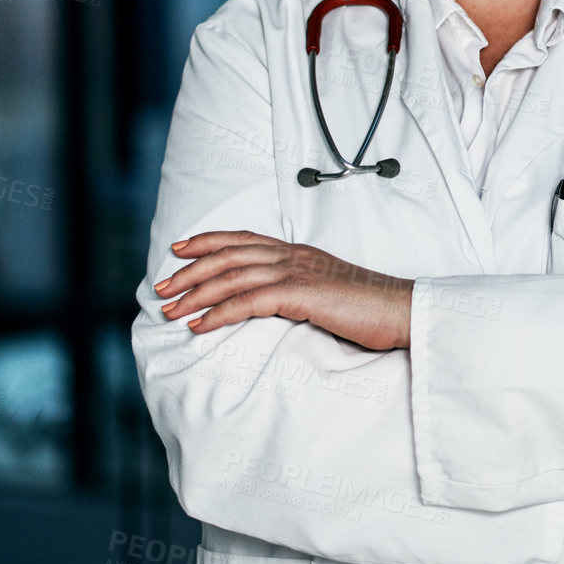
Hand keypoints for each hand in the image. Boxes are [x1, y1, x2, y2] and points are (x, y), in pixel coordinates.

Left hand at [154, 231, 413, 348]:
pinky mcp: (302, 292)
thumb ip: (299, 289)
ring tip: (171, 311)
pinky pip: (249, 300)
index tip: (179, 249)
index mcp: (299, 252)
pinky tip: (200, 325)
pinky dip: (219, 312)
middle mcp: (294, 255)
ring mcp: (298, 271)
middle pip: (230, 254)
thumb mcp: (328, 291)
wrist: (402, 310)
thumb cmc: (370, 308)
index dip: (208, 241)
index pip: (244, 238)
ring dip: (196, 294)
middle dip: (190, 270)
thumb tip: (272, 302)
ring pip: (233, 276)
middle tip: (161, 288)